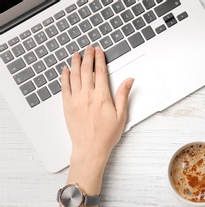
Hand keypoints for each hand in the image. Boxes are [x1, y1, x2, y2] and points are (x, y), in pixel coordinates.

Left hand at [61, 45, 132, 160]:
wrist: (90, 148)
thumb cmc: (106, 135)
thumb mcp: (121, 115)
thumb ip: (123, 95)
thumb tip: (129, 80)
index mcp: (102, 96)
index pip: (100, 72)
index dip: (99, 59)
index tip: (99, 51)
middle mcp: (87, 95)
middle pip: (86, 70)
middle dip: (87, 56)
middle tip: (88, 48)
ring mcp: (75, 100)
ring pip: (74, 75)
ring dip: (75, 62)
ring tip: (76, 54)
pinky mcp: (67, 106)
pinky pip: (64, 86)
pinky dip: (64, 76)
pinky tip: (65, 70)